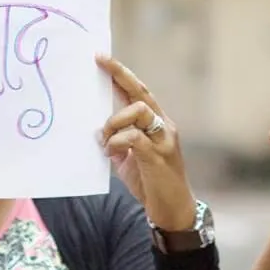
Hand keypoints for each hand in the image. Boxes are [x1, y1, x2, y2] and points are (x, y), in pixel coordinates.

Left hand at [100, 56, 196, 231]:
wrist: (173, 210)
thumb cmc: (151, 183)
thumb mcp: (129, 158)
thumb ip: (117, 141)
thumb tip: (96, 130)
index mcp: (158, 124)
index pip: (140, 92)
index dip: (122, 74)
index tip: (102, 58)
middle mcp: (165, 127)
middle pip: (143, 93)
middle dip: (121, 76)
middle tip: (101, 65)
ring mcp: (164, 141)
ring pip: (140, 111)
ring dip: (115, 120)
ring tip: (104, 138)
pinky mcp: (159, 157)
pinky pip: (134, 138)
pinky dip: (117, 141)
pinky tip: (110, 152)